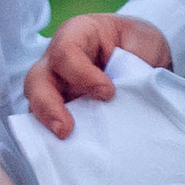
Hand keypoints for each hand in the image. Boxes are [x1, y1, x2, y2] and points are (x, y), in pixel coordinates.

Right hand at [24, 11, 171, 137]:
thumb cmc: (139, 44)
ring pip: (37, 106)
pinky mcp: (64, 110)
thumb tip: (124, 95)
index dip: (81, 74)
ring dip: (49, 126)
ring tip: (66, 143)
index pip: (65, 52)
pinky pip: (51, 125)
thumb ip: (133, 63)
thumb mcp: (143, 42)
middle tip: (65, 130)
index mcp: (77, 34)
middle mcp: (58, 61)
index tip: (108, 93)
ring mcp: (58, 87)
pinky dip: (58, 138)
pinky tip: (75, 151)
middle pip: (37, 81)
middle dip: (47, 106)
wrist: (147, 59)